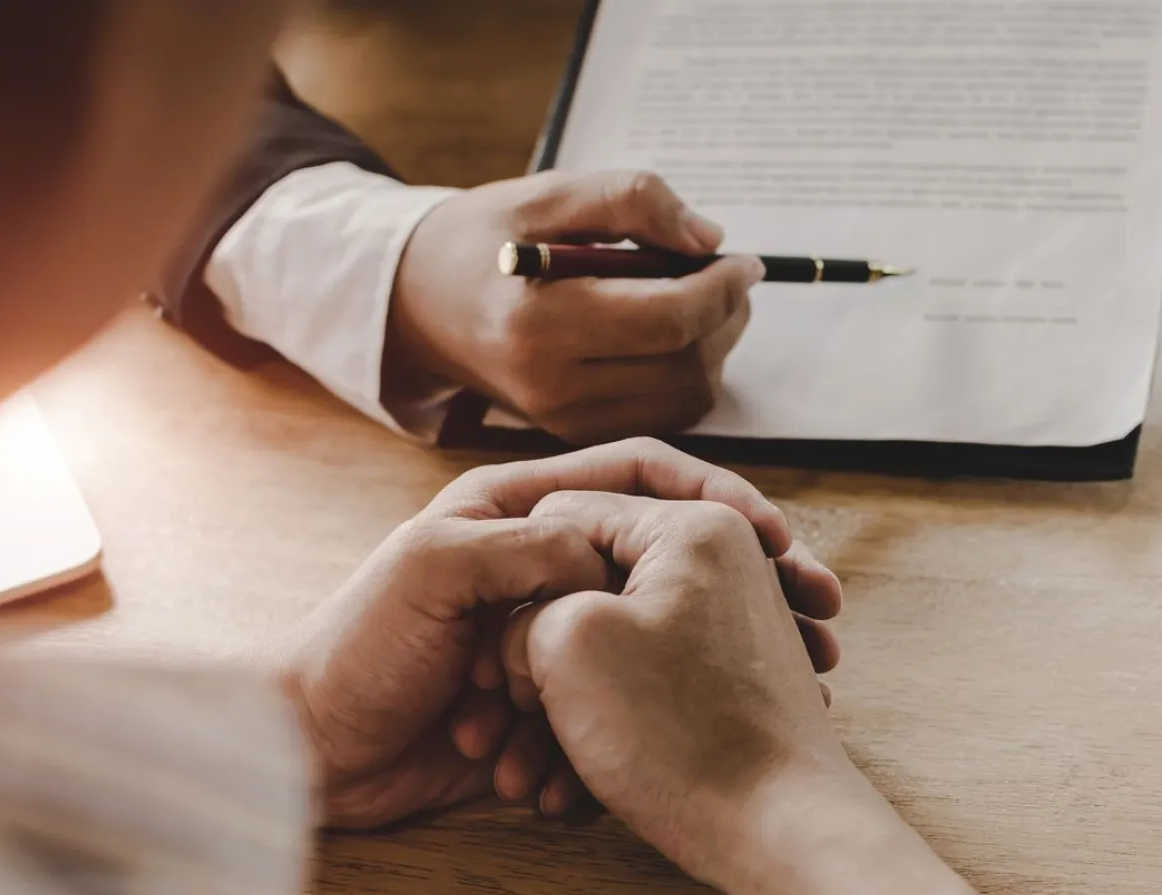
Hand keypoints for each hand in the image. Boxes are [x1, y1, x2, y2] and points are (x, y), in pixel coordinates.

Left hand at [280, 439, 840, 829]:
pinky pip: (618, 707)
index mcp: (518, 509)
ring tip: (761, 704)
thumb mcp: (435, 570)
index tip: (779, 541)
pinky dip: (636, 732)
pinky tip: (664, 754)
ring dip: (695, 677)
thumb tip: (608, 550)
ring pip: (654, 640)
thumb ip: (526, 544)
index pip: (642, 476)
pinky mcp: (552, 704)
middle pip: (667, 558)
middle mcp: (544, 565)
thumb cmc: (358, 651)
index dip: (718, 497)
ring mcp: (553, 637)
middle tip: (813, 630)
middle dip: (742, 596)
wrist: (311, 756)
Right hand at [389, 169, 763, 443]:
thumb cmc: (485, 240)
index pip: (667, 318)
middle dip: (726, 315)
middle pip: (685, 362)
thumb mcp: (547, 194)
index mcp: (539, 321)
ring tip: (702, 298)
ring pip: (686, 395)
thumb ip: (630, 200)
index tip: (743, 259)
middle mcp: (552, 384)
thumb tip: (708, 238)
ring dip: (716, 346)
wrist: (418, 305)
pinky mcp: (576, 432)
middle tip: (729, 274)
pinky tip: (675, 335)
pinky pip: (665, 413)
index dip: (721, 287)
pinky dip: (689, 375)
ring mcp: (564, 419)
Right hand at [500, 492, 860, 886]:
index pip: (562, 516)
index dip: (517, 582)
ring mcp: (731, 615)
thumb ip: (529, 604)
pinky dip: (612, 718)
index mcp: (688, 523)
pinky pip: (650, 676)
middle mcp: (722, 556)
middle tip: (514, 710)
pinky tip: (579, 782)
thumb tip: (526, 622)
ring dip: (568, 699)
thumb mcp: (569, 644)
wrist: (782, 827)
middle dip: (542, 650)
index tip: (502, 656)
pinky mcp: (732, 672)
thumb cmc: (678, 735)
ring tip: (534, 770)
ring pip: (616, 638)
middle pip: (591, 578)